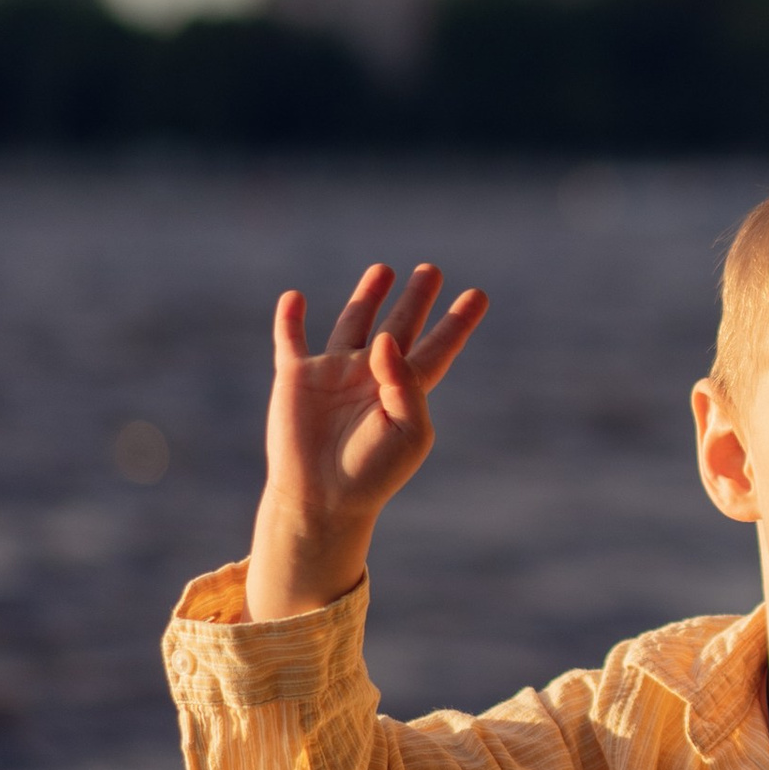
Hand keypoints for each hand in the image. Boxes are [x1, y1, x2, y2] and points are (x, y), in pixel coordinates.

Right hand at [245, 261, 487, 618]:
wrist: (322, 499)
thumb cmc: (372, 473)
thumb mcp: (408, 432)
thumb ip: (405, 383)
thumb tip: (385, 340)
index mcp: (406, 390)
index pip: (439, 348)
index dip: (458, 323)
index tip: (479, 295)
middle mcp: (372, 376)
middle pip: (400, 327)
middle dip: (416, 299)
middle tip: (432, 270)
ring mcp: (335, 374)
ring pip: (354, 323)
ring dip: (367, 296)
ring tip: (384, 269)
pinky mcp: (297, 379)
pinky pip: (291, 341)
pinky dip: (290, 319)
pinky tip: (294, 298)